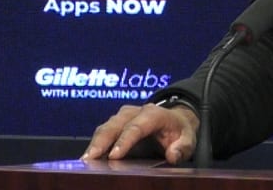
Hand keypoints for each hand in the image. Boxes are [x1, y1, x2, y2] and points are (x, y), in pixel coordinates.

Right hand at [81, 102, 199, 164]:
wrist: (176, 120)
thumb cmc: (180, 131)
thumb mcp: (188, 139)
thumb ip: (182, 147)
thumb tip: (172, 155)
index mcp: (154, 114)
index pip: (137, 126)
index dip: (125, 140)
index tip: (114, 155)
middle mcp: (135, 112)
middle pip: (115, 125)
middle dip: (101, 141)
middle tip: (89, 159)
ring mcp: (123, 117)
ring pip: (105, 128)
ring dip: (94, 143)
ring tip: (85, 160)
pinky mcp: (115, 124)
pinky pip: (102, 132)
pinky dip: (95, 144)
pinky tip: (88, 158)